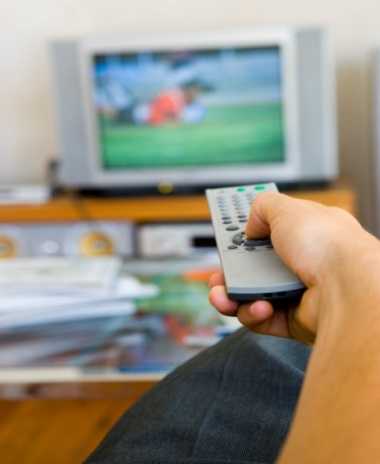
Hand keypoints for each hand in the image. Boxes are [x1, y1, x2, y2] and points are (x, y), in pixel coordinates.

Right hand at [209, 192, 372, 343]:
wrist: (346, 288)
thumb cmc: (327, 246)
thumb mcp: (287, 209)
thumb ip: (263, 207)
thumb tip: (251, 226)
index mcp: (307, 234)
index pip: (271, 233)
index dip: (248, 236)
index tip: (230, 239)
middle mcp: (303, 263)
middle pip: (255, 268)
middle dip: (231, 272)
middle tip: (219, 274)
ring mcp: (297, 293)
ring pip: (252, 296)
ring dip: (232, 296)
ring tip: (222, 296)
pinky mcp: (294, 320)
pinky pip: (262, 318)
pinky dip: (253, 313)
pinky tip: (258, 306)